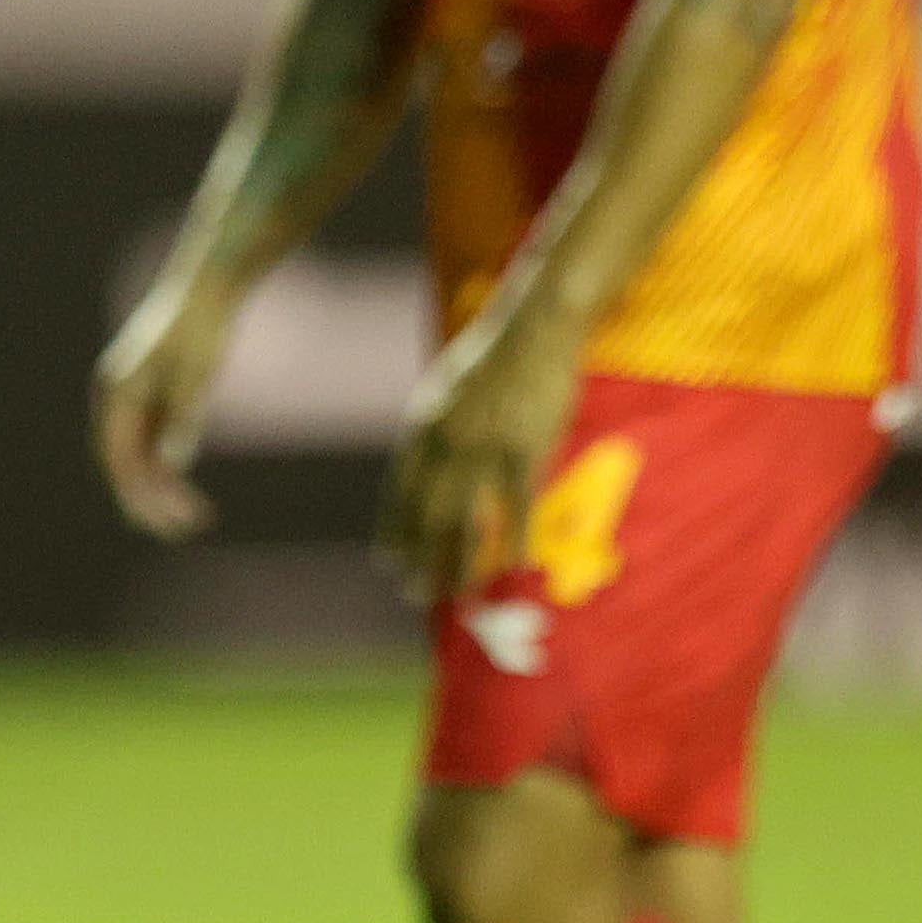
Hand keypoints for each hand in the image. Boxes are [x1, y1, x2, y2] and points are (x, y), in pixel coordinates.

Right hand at [91, 279, 237, 540]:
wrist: (209, 286)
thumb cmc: (203, 327)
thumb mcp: (197, 375)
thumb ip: (183, 419)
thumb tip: (174, 467)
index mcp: (118, 392)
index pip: (119, 458)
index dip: (139, 495)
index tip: (168, 522)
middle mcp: (117, 397)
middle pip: (123, 463)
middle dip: (148, 501)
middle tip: (182, 531)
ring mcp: (132, 396)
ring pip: (137, 456)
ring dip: (159, 488)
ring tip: (193, 517)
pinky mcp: (151, 394)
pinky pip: (150, 442)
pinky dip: (165, 468)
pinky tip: (186, 488)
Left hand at [376, 315, 583, 607]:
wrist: (533, 331)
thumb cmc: (491, 359)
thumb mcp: (444, 393)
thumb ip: (432, 432)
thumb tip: (419, 469)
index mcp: (423, 427)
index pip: (398, 490)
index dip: (393, 528)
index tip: (388, 560)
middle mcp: (447, 442)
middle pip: (427, 514)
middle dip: (418, 557)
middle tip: (414, 591)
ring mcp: (486, 447)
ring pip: (467, 518)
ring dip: (459, 561)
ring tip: (456, 590)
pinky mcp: (525, 448)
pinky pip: (518, 503)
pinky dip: (517, 536)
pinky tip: (517, 564)